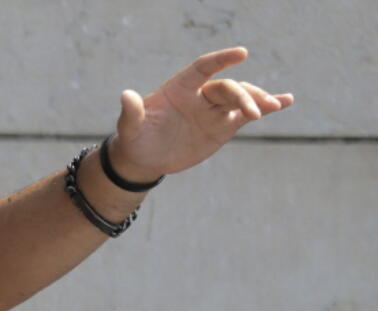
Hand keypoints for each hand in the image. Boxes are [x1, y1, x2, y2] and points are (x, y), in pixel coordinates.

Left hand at [109, 47, 292, 181]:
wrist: (144, 158)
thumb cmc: (135, 138)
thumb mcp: (129, 128)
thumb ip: (131, 112)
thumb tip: (125, 95)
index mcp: (180, 88)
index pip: (203, 68)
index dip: (221, 60)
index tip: (241, 53)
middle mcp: (200, 95)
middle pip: (227, 88)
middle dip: (242, 97)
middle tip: (253, 112)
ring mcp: (214, 110)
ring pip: (241, 98)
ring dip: (258, 100)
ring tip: (276, 106)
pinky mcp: (223, 126)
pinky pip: (247, 114)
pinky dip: (267, 107)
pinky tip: (286, 102)